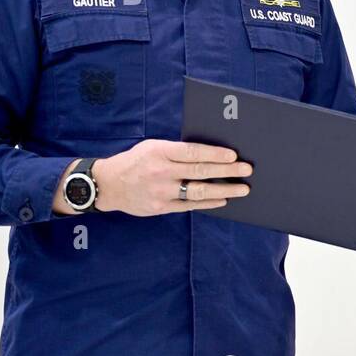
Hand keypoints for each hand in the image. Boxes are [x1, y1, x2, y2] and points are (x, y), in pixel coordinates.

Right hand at [65, 140, 251, 216]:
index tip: (234, 156)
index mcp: (159, 153)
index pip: (192, 153)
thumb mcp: (152, 147)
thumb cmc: (136, 161)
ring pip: (198, 192)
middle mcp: (161, 172)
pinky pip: (189, 206)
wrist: (108, 185)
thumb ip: (176, 151)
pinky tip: (223, 200)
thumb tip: (210, 153)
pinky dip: (208, 203)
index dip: (215, 154)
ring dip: (224, 190)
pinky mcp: (161, 208)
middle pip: (200, 172)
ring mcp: (161, 192)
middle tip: (247, 170)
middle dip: (227, 171)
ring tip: (242, 189)